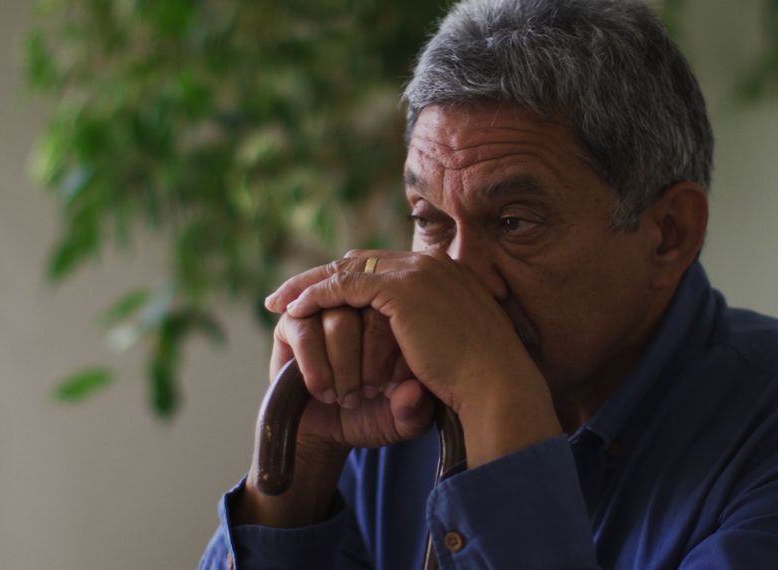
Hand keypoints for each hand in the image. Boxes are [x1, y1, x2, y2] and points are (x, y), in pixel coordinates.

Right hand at [236, 307, 435, 527]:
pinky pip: (304, 331)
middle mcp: (363, 304)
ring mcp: (326, 309)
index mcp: (400, 318)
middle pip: (371, 310)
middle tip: (370, 394)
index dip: (396, 355)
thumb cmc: (373, 415)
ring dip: (342, 364)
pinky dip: (315, 366)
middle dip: (370, 360)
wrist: (328, 432)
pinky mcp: (293, 323)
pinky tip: (320, 389)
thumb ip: (415, 411)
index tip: (390, 389)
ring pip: (338, 319)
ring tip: (345, 397)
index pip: (404, 314)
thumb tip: (412, 391)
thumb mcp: (403, 421)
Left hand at [266, 250, 562, 467]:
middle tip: (288, 293)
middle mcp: (430, 263)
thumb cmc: (479, 378)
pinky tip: (295, 311)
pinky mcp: (402, 290)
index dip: (348, 278)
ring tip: (280, 302)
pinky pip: (344, 287)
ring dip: (309, 284)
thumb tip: (408, 342)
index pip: (383, 266)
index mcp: (445, 272)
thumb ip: (430, 331)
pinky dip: (317, 297)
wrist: (497, 383)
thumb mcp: (453, 344)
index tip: (322, 295)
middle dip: (320, 275)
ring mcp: (416, 272)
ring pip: (346, 269)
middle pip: (360, 260)